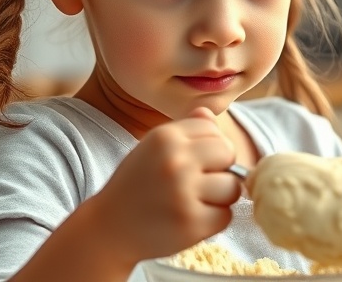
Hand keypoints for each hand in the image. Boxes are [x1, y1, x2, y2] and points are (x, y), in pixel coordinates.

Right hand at [91, 107, 240, 262]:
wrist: (108, 228)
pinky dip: (213, 221)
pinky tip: (190, 219)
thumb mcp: (153, 148)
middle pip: (229, 154)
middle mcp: (175, 160)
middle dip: (220, 169)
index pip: (214, 130)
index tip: (194, 162)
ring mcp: (183, 193)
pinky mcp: (191, 223)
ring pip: (232, 188)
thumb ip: (185, 129)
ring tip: (193, 202)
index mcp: (165, 136)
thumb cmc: (136, 185)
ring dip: (219, 198)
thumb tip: (208, 113)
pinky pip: (225, 216)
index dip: (209, 147)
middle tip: (198, 183)